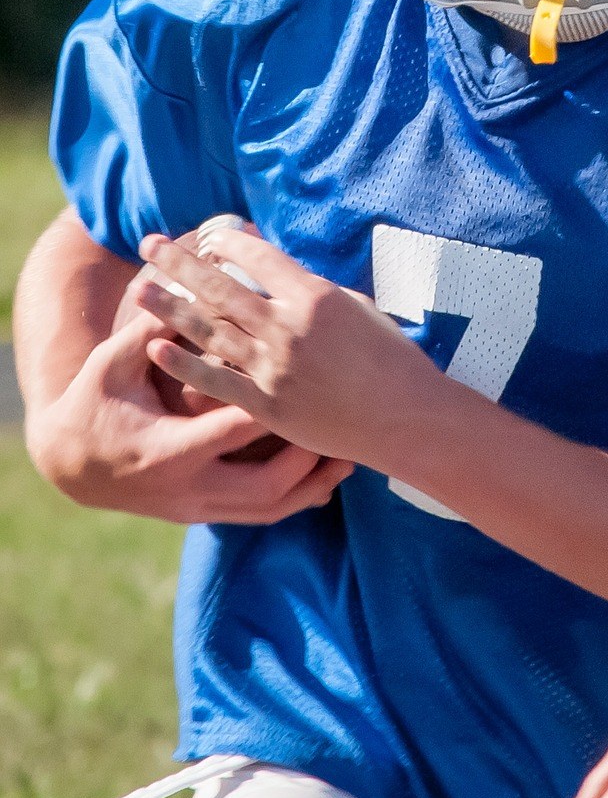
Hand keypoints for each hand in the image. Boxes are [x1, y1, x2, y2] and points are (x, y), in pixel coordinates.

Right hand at [27, 308, 349, 523]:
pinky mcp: (206, 516)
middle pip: (263, 487)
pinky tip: (328, 477)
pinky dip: (299, 498)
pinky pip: (264, 516)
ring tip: (350, 457)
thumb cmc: (96, 401)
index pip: (231, 433)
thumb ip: (153, 330)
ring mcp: (197, 509)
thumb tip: (190, 281)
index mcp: (165, 450)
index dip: (273, 412)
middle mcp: (185, 489)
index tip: (314, 388)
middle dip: (307, 461)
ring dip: (314, 485)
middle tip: (343, 430)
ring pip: (270, 509)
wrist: (68, 463)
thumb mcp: (114, 365)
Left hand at [133, 228, 443, 472]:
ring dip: (169, 308)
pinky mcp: (267, 403)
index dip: (229, 242)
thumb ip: (317, 294)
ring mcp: (274, 366)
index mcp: (314, 297)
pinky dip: (183, 364)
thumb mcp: (360, 310)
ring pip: (209, 331)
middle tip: (150, 245)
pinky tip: (156, 348)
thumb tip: (286, 281)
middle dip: (181, 264)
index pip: (259, 258)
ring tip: (141, 291)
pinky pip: (215, 380)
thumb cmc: (391, 360)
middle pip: (221, 288)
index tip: (210, 235)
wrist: (403, 416)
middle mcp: (288, 327)